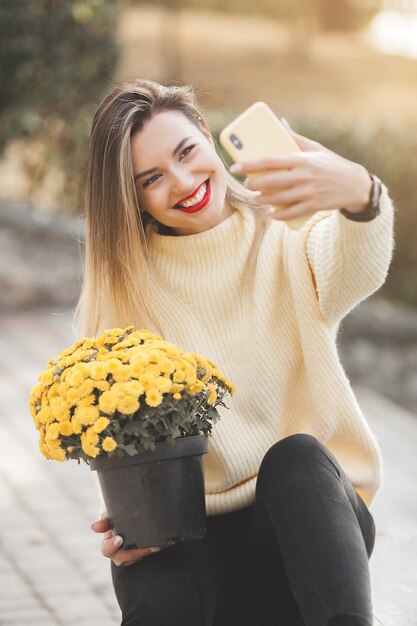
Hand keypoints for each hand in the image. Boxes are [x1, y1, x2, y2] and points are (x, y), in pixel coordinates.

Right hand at [91, 515, 173, 566]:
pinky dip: (158, 548)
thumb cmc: (116, 518)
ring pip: (138, 558)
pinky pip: (148, 554)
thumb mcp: (109, 516)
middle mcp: (119, 554)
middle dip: (137, 553)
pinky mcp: (143, 555)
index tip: (119, 539)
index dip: (112, 546)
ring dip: (149, 551)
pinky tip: (167, 543)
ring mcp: (131, 557)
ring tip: (159, 545)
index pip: (107, 549)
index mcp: (108, 545)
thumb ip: (104, 521)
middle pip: (124, 558)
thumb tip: (94, 527)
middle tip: (149, 546)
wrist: (129, 520)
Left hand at [230, 119, 371, 222]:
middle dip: (255, 184)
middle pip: (271, 181)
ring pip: (279, 198)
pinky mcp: (314, 205)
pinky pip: (292, 212)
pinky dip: (280, 215)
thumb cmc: (332, 164)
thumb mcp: (316, 148)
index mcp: (301, 159)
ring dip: (264, 200)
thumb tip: (280, 122)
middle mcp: (304, 175)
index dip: (250, 165)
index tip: (236, 167)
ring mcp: (309, 191)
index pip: (269, 161)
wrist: (355, 184)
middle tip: (246, 185)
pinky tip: (272, 214)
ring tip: (256, 199)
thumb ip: (295, 138)